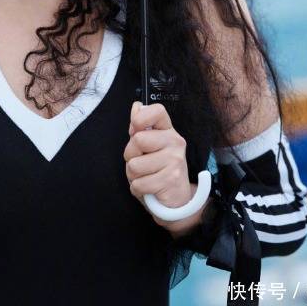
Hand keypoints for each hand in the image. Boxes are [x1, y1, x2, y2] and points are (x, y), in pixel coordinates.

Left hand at [124, 100, 193, 228]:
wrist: (176, 200)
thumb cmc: (158, 169)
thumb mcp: (149, 146)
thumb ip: (141, 127)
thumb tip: (136, 106)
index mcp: (168, 130)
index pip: (157, 110)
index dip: (141, 118)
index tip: (136, 130)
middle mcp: (175, 142)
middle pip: (137, 140)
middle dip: (131, 155)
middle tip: (141, 162)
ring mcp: (175, 161)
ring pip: (134, 165)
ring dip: (133, 175)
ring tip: (146, 176)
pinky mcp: (171, 180)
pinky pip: (138, 184)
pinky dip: (138, 189)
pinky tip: (149, 188)